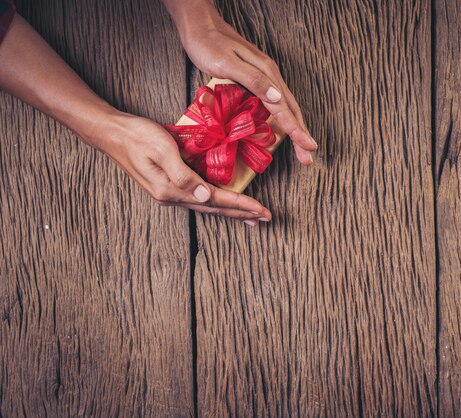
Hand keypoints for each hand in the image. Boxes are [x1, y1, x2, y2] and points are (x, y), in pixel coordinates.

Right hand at [97, 113, 271, 225]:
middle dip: (241, 214)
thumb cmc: (137, 135)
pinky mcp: (169, 185)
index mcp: (172, 190)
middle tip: (265, 218)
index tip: (261, 210)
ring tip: (250, 216)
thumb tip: (205, 197)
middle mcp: (172, 196)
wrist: (113, 133)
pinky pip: (199, 198)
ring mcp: (169, 193)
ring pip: (208, 206)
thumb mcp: (162, 149)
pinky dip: (217, 201)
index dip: (240, 205)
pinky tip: (224, 201)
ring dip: (231, 211)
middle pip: (214, 209)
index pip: (215, 200)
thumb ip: (183, 174)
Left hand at [164, 0, 318, 164]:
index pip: (285, 108)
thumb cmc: (209, 44)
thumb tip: (277, 99)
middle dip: (300, 134)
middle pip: (291, 109)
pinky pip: (274, 102)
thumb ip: (253, 80)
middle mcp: (270, 75)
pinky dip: (282, 118)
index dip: (296, 130)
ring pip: (285, 106)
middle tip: (308, 158)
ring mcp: (264, 76)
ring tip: (301, 147)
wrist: (199, 25)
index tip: (307, 148)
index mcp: (266, 73)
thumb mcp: (228, 63)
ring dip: (294, 128)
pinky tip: (282, 127)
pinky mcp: (256, 78)